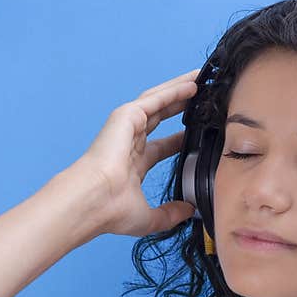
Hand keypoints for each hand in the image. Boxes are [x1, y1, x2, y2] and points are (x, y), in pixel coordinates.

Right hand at [75, 68, 199, 236]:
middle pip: (160, 118)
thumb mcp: (148, 217)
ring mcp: (126, 128)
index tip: (198, 133)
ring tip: (200, 80)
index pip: (161, 147)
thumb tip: (189, 211)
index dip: (179, 139)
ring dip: (179, 90)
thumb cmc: (110, 211)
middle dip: (180, 106)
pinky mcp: (126, 116)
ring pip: (158, 102)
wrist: (93, 200)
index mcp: (132, 165)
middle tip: (202, 98)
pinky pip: (155, 99)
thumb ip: (169, 214)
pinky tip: (192, 84)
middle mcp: (129, 143)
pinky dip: (174, 91)